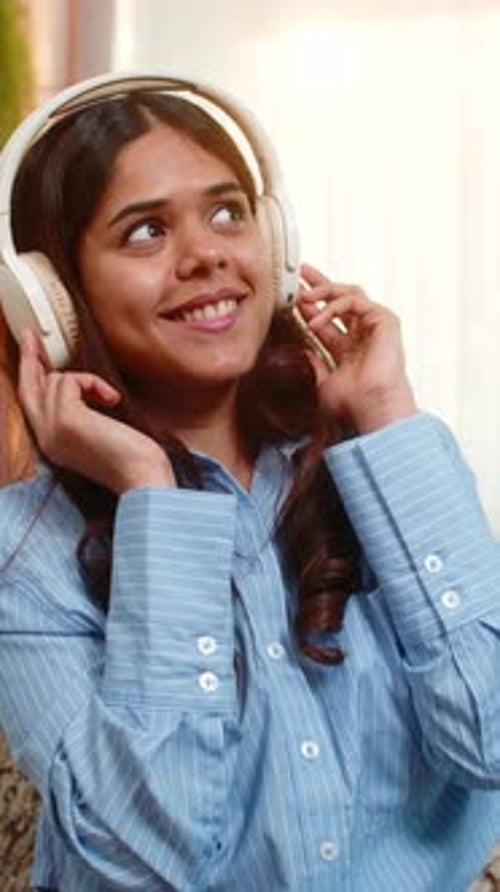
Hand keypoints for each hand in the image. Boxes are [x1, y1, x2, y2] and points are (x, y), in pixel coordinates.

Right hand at [18, 332, 175, 493]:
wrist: (143, 478)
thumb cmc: (132, 457)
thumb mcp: (97, 433)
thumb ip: (80, 415)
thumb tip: (78, 388)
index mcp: (52, 444)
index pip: (32, 405)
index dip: (30, 378)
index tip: (32, 356)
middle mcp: (45, 438)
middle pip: (27, 389)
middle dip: (28, 359)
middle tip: (31, 335)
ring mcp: (51, 429)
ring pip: (55, 380)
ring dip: (86, 381)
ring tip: (108, 399)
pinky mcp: (65, 419)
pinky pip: (71, 380)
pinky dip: (93, 383)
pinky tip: (110, 401)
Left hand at [297, 264, 417, 432]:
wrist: (370, 409)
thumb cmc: (353, 405)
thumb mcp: (322, 382)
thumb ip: (314, 363)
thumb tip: (302, 349)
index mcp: (351, 350)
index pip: (329, 321)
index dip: (311, 307)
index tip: (293, 296)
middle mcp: (364, 336)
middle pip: (341, 300)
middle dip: (320, 284)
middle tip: (301, 273)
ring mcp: (376, 328)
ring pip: (350, 294)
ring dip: (324, 291)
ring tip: (303, 296)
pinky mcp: (385, 321)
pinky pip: (357, 301)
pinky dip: (334, 305)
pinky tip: (317, 319)